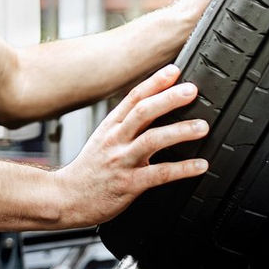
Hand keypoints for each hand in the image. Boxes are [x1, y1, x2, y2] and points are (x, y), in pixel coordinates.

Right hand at [52, 64, 208, 227]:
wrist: (67, 198)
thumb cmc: (89, 170)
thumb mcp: (102, 139)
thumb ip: (125, 125)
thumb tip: (152, 109)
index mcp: (110, 127)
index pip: (133, 98)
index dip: (155, 82)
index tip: (174, 71)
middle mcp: (115, 140)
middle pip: (143, 112)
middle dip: (169, 99)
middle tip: (191, 91)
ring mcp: (122, 161)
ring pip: (152, 140)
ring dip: (180, 131)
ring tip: (201, 127)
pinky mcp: (129, 184)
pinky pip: (160, 174)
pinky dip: (183, 169)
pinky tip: (199, 165)